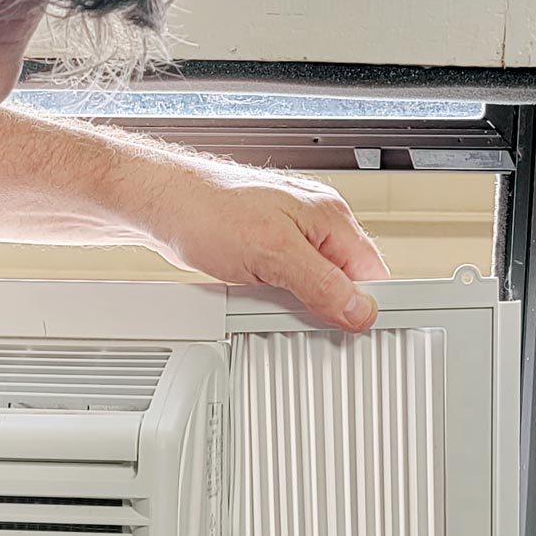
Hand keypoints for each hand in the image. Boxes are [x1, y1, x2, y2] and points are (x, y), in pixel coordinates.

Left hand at [137, 156, 390, 331]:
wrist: (163, 205)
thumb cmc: (209, 213)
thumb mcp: (274, 257)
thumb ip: (322, 285)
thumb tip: (360, 310)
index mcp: (331, 217)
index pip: (372, 271)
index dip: (367, 305)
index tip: (355, 331)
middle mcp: (316, 222)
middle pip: (346, 281)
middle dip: (330, 307)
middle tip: (304, 319)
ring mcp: (292, 235)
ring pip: (317, 284)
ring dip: (301, 303)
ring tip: (273, 302)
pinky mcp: (269, 248)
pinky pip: (290, 282)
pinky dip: (280, 298)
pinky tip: (260, 298)